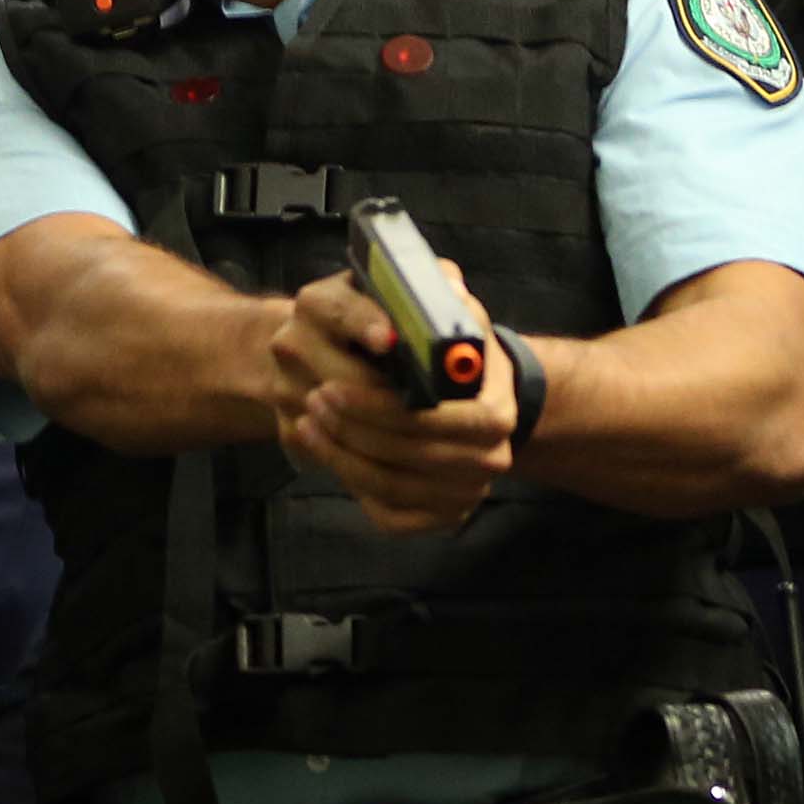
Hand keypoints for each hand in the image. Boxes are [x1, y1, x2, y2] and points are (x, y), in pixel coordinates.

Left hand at [266, 266, 515, 534]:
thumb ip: (443, 295)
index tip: (332, 384)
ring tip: (307, 416)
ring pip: (390, 487)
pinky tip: (325, 447)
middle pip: (407, 455)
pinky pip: (390, 515)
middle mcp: (490, 459)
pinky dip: (351, 483)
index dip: (377, 405)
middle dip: (352, 427)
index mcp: (495, 411)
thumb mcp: (455, 313)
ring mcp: (466, 493)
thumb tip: (439, 288)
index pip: (431, 419)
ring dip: (340, 454)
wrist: (468, 399)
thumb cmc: (451, 351)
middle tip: (312, 396)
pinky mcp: (441, 516)